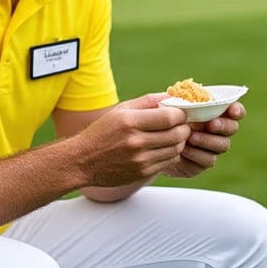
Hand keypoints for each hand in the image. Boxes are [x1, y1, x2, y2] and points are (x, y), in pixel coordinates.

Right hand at [71, 93, 190, 186]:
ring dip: (179, 141)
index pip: (170, 117)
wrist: (82, 161)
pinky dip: (171, 153)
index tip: (181, 112)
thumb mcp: (121, 110)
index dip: (181, 114)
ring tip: (172, 135)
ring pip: (176, 149)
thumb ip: (148, 101)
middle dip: (184, 127)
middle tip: (181, 124)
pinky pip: (168, 161)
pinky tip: (163, 147)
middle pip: (177, 134)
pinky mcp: (143, 173)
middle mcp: (136, 141)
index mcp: (130, 122)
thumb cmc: (102, 132)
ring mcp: (140, 159)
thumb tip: (171, 94)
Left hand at [163, 101, 244, 178]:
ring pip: (223, 145)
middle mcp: (217, 130)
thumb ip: (176, 99)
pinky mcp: (203, 162)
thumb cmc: (162, 121)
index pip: (234, 110)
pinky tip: (183, 149)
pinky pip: (209, 159)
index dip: (237, 110)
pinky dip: (197, 154)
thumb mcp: (167, 107)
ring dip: (208, 140)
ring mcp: (212, 147)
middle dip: (224, 125)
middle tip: (211, 124)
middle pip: (232, 128)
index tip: (232, 110)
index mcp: (213, 112)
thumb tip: (181, 93)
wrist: (152, 147)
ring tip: (191, 137)